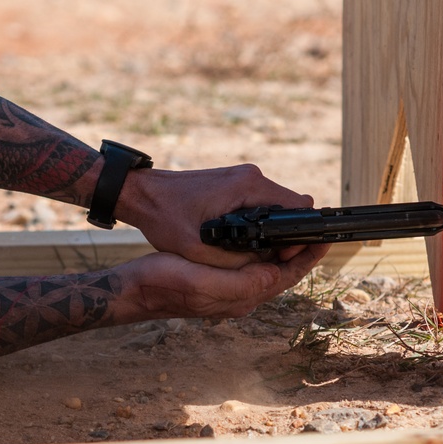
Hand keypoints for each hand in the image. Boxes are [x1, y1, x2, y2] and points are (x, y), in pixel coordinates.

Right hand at [112, 243, 328, 319]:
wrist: (133, 289)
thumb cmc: (164, 284)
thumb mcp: (204, 282)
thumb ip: (243, 283)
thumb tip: (277, 273)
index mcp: (241, 298)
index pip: (285, 278)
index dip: (307, 259)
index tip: (324, 238)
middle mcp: (239, 296)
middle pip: (280, 273)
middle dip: (299, 252)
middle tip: (313, 228)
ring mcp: (227, 288)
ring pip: (266, 267)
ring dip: (282, 248)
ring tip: (294, 227)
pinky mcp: (215, 278)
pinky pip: (247, 262)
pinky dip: (261, 247)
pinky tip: (259, 233)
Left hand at [115, 163, 317, 269]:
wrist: (143, 195)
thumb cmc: (165, 218)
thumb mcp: (201, 249)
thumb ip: (238, 259)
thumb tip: (270, 266)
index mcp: (248, 186)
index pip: (297, 208)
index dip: (298, 236)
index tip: (283, 257)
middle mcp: (251, 177)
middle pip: (290, 208)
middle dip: (286, 237)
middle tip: (269, 261)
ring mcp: (243, 178)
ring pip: (275, 208)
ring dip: (272, 232)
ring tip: (254, 254)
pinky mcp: (235, 184)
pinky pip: (259, 205)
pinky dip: (259, 224)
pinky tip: (243, 242)